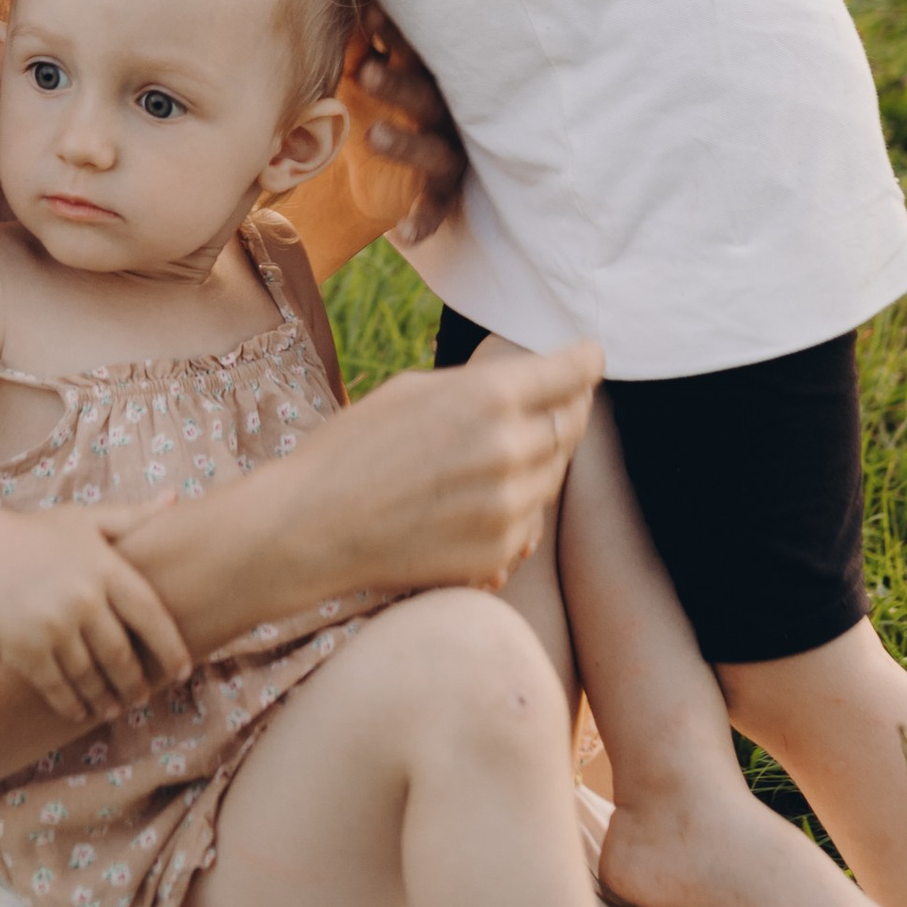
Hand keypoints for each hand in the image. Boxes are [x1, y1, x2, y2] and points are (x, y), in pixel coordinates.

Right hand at [0, 508, 192, 722]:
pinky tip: (82, 712)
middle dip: (136, 684)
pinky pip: (57, 687)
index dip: (171, 649)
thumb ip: (133, 515)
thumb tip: (176, 498)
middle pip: (122, 656)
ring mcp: (53, 626)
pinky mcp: (25, 649)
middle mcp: (83, 599)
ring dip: (107, 699)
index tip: (183, 671)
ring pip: (91, 677)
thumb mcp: (85, 519)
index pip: (151, 617)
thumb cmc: (35, 534)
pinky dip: (73, 705)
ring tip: (115, 708)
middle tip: (143, 697)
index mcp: (105, 568)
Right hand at [334, 340, 602, 595]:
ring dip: (540, 459)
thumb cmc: (354, 448)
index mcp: (489, 397)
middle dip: (569, 408)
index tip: (592, 356)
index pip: (570, 373)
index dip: (586, 361)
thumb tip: (528, 381)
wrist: (314, 526)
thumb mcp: (415, 390)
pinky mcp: (499, 550)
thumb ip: (481, 385)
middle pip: (571, 424)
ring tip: (500, 452)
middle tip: (559, 400)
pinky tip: (482, 496)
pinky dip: (518, 503)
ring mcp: (508, 506)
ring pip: (553, 474)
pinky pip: (530, 519)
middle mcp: (509, 450)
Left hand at [342, 12, 465, 248]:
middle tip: (366, 73)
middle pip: (423, 95)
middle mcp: (440, 112)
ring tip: (372, 138)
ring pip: (434, 149)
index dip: (394, 31)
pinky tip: (405, 235)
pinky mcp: (443, 193)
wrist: (384, 176)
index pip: (411, 50)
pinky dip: (425, 220)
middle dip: (396, 84)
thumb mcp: (357, 78)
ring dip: (406, 144)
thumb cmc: (371, 107)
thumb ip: (350, 45)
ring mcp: (446, 153)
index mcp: (418, 76)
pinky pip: (438, 208)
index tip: (368, 12)